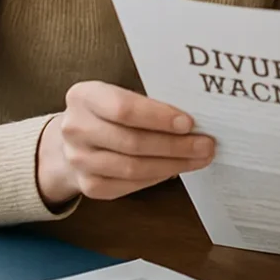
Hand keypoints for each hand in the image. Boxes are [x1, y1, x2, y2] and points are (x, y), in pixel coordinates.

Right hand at [37, 81, 214, 205]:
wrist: (74, 140)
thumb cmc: (109, 112)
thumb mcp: (119, 94)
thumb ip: (148, 102)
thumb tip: (194, 118)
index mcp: (84, 97)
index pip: (124, 108)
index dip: (158, 117)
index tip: (189, 123)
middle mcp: (75, 129)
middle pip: (132, 142)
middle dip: (175, 145)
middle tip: (206, 144)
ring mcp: (79, 160)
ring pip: (132, 168)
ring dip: (172, 164)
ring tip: (199, 158)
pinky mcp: (88, 185)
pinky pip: (129, 185)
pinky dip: (157, 177)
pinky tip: (176, 169)